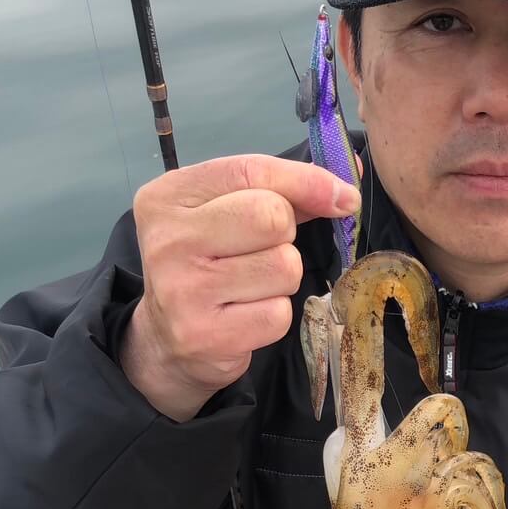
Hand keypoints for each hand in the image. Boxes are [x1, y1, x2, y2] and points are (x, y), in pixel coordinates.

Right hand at [121, 154, 360, 420]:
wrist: (162, 337)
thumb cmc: (205, 262)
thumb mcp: (223, 211)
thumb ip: (281, 191)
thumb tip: (345, 192)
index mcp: (168, 196)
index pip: (252, 172)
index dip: (308, 182)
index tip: (343, 197)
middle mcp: (169, 240)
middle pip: (273, 217)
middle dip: (285, 235)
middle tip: (262, 252)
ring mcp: (184, 291)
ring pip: (284, 267)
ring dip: (282, 279)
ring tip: (250, 286)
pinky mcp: (205, 336)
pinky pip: (278, 314)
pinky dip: (274, 314)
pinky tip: (246, 315)